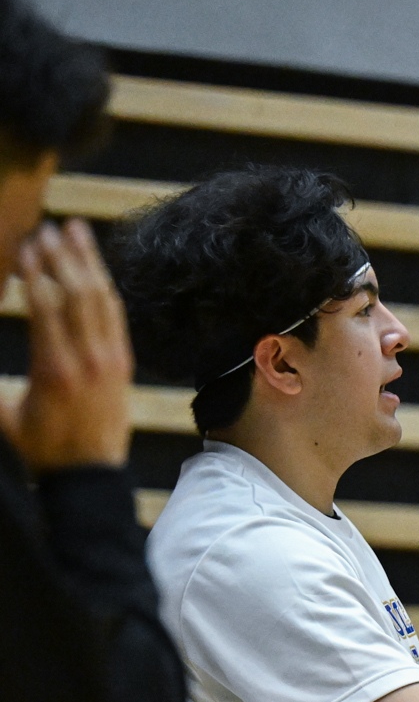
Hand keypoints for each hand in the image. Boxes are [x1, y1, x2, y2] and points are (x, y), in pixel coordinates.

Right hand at [0, 220, 132, 474]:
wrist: (90, 475)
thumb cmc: (41, 447)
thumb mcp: (4, 415)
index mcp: (53, 369)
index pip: (46, 307)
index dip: (36, 271)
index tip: (26, 245)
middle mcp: (87, 359)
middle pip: (76, 294)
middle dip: (61, 257)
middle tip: (47, 227)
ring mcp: (110, 360)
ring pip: (101, 300)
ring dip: (88, 262)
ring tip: (76, 230)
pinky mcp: (123, 364)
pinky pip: (115, 317)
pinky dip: (104, 287)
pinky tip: (94, 267)